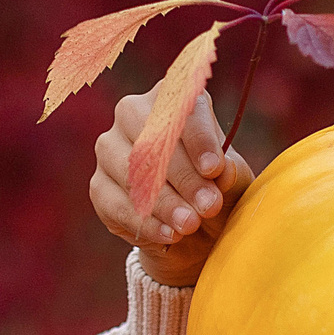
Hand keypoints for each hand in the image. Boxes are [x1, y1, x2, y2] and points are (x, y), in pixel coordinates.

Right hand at [90, 92, 253, 289]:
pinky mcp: (99, 186)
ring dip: (164, 202)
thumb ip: (230, 172)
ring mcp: (110, 148)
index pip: (181, 107)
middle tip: (209, 206)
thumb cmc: (219, 190)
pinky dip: (145, 222)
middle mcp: (134, 113)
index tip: (214, 169)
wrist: (197, 231)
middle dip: (183, 175)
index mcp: (173, 99)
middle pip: (152, 137)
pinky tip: (170, 235)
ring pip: (131, 171)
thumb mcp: (234, 181)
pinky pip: (115, 202)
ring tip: (190, 224)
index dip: (199, 138)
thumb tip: (221, 169)